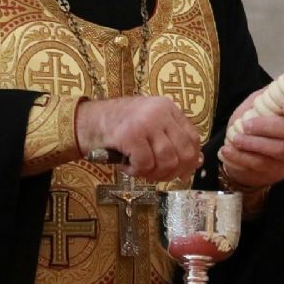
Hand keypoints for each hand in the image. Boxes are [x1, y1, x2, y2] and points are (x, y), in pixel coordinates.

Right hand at [75, 96, 201, 182]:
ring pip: (167, 161)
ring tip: (139, 169)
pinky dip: (136, 172)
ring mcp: (146, 122)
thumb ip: (171, 140)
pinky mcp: (130, 135)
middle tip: (156, 175)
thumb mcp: (151, 126)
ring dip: (153, 173)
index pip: (193, 138)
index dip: (189, 160)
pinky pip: (145, 164)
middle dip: (171, 172)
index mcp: (168, 107)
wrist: (87, 121)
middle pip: (184, 153)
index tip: (180, 172)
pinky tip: (126, 166)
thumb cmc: (120, 126)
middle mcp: (160, 112)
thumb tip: (195, 163)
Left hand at [219, 88, 283, 188]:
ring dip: (253, 143)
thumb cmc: (253, 125)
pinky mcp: (274, 173)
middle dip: (268, 127)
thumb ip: (272, 91)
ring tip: (234, 138)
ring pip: (277, 150)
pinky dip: (240, 157)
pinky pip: (259, 165)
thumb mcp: (259, 105)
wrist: (239, 153)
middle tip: (246, 124)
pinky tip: (227, 150)